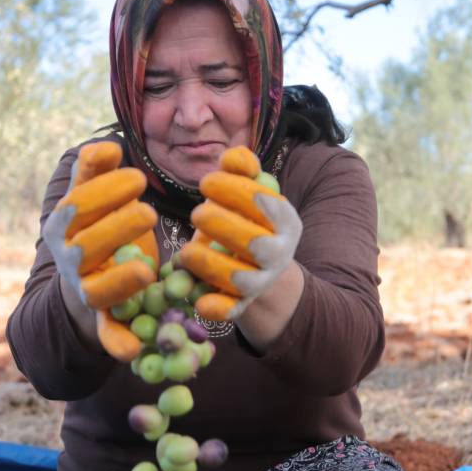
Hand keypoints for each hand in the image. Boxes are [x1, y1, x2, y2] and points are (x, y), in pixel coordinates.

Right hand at [43, 141, 157, 357]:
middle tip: (149, 212)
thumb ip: (94, 171)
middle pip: (88, 246)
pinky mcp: (102, 320)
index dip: (107, 191)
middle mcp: (69, 261)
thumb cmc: (94, 228)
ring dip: (120, 281)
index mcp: (63, 226)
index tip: (139, 178)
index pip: (79, 206)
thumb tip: (107, 144)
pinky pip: (107, 335)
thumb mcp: (90, 198)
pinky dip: (118, 344)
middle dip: (117, 228)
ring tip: (147, 269)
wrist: (79, 282)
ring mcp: (84, 292)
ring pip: (97, 291)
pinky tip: (136, 349)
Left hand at [178, 150, 302, 320]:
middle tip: (197, 214)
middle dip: (224, 227)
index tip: (206, 182)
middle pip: (255, 244)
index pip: (265, 204)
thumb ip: (241, 170)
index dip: (235, 191)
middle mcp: (279, 255)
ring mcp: (262, 283)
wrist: (256, 266)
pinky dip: (217, 308)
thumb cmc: (245, 217)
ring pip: (241, 280)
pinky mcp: (242, 305)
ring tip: (185, 252)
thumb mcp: (247, 192)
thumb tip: (232, 158)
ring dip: (211, 265)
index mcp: (286, 221)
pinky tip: (198, 301)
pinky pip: (232, 311)